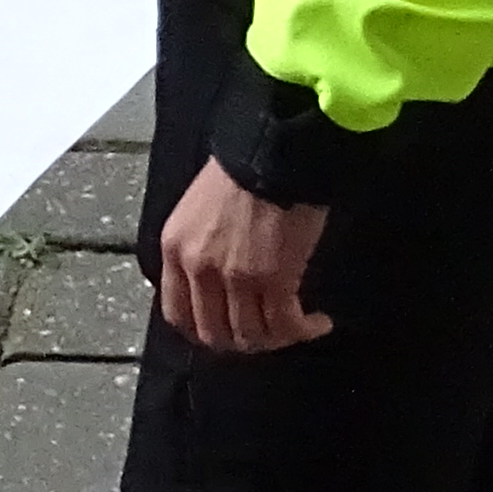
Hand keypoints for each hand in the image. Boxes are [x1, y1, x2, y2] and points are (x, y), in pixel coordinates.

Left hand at [154, 162, 333, 356]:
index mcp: (174, 249)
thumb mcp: (199, 209)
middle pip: (214, 334)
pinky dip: (304, 330)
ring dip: (277, 339)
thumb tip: (219, 281)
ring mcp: (234, 277)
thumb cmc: (245, 168)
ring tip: (298, 327)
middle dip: (243, 341)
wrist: (276, 150)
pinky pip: (286, 325)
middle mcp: (198, 268)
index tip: (227, 331)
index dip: (204, 331)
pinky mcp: (274, 280)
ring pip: (252, 335)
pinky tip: (318, 323)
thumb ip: (199, 247)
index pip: (177, 314)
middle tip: (267, 333)